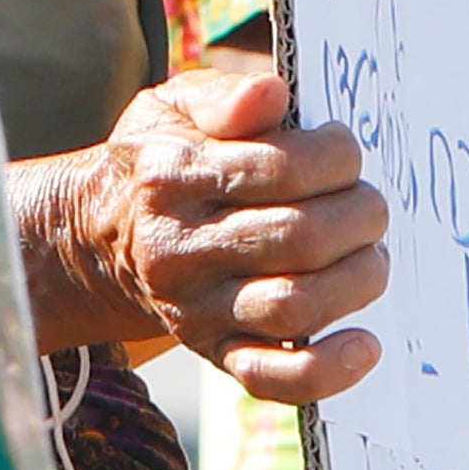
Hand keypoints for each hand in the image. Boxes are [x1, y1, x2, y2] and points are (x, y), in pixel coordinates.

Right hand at [18, 59, 391, 405]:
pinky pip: (274, 377)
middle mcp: (179, 250)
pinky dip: (330, 369)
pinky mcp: (213, 352)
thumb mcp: (173, 108)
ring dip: (358, 280)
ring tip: (369, 255)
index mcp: (172, 178)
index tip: (343, 152)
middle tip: (368, 204)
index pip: (279, 168)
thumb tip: (272, 93)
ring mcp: (195, 309)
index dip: (335, 157)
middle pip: (299, 239)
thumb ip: (223, 95)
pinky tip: (364, 343)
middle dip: (360, 216)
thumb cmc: (160, 163)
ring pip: (295, 307)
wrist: (99, 236)